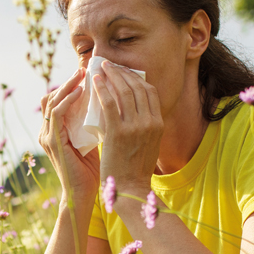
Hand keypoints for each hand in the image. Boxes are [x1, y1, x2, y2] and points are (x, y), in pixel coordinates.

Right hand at [39, 67, 100, 205]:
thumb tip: (115, 104)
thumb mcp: (96, 140)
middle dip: (69, 80)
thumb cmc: (95, 170)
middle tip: (87, 68)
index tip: (91, 74)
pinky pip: (56, 113)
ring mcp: (47, 136)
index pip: (59, 100)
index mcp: (56, 131)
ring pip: (52, 100)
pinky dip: (67, 99)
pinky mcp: (51, 142)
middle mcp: (47, 131)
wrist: (86, 195)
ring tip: (84, 74)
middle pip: (52, 96)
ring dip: (68, 85)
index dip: (72, 85)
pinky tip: (81, 91)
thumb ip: (98, 123)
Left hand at [92, 63, 163, 196]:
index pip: (150, 92)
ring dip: (112, 76)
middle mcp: (149, 123)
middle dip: (123, 73)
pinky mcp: (117, 133)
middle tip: (110, 65)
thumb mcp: (148, 144)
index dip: (136, 78)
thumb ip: (144, 126)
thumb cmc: (135, 169)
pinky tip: (95, 82)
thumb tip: (130, 109)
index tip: (124, 72)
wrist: (129, 189)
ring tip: (101, 68)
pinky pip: (109, 104)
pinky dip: (102, 89)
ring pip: (124, 92)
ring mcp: (134, 127)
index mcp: (159, 124)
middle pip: (137, 88)